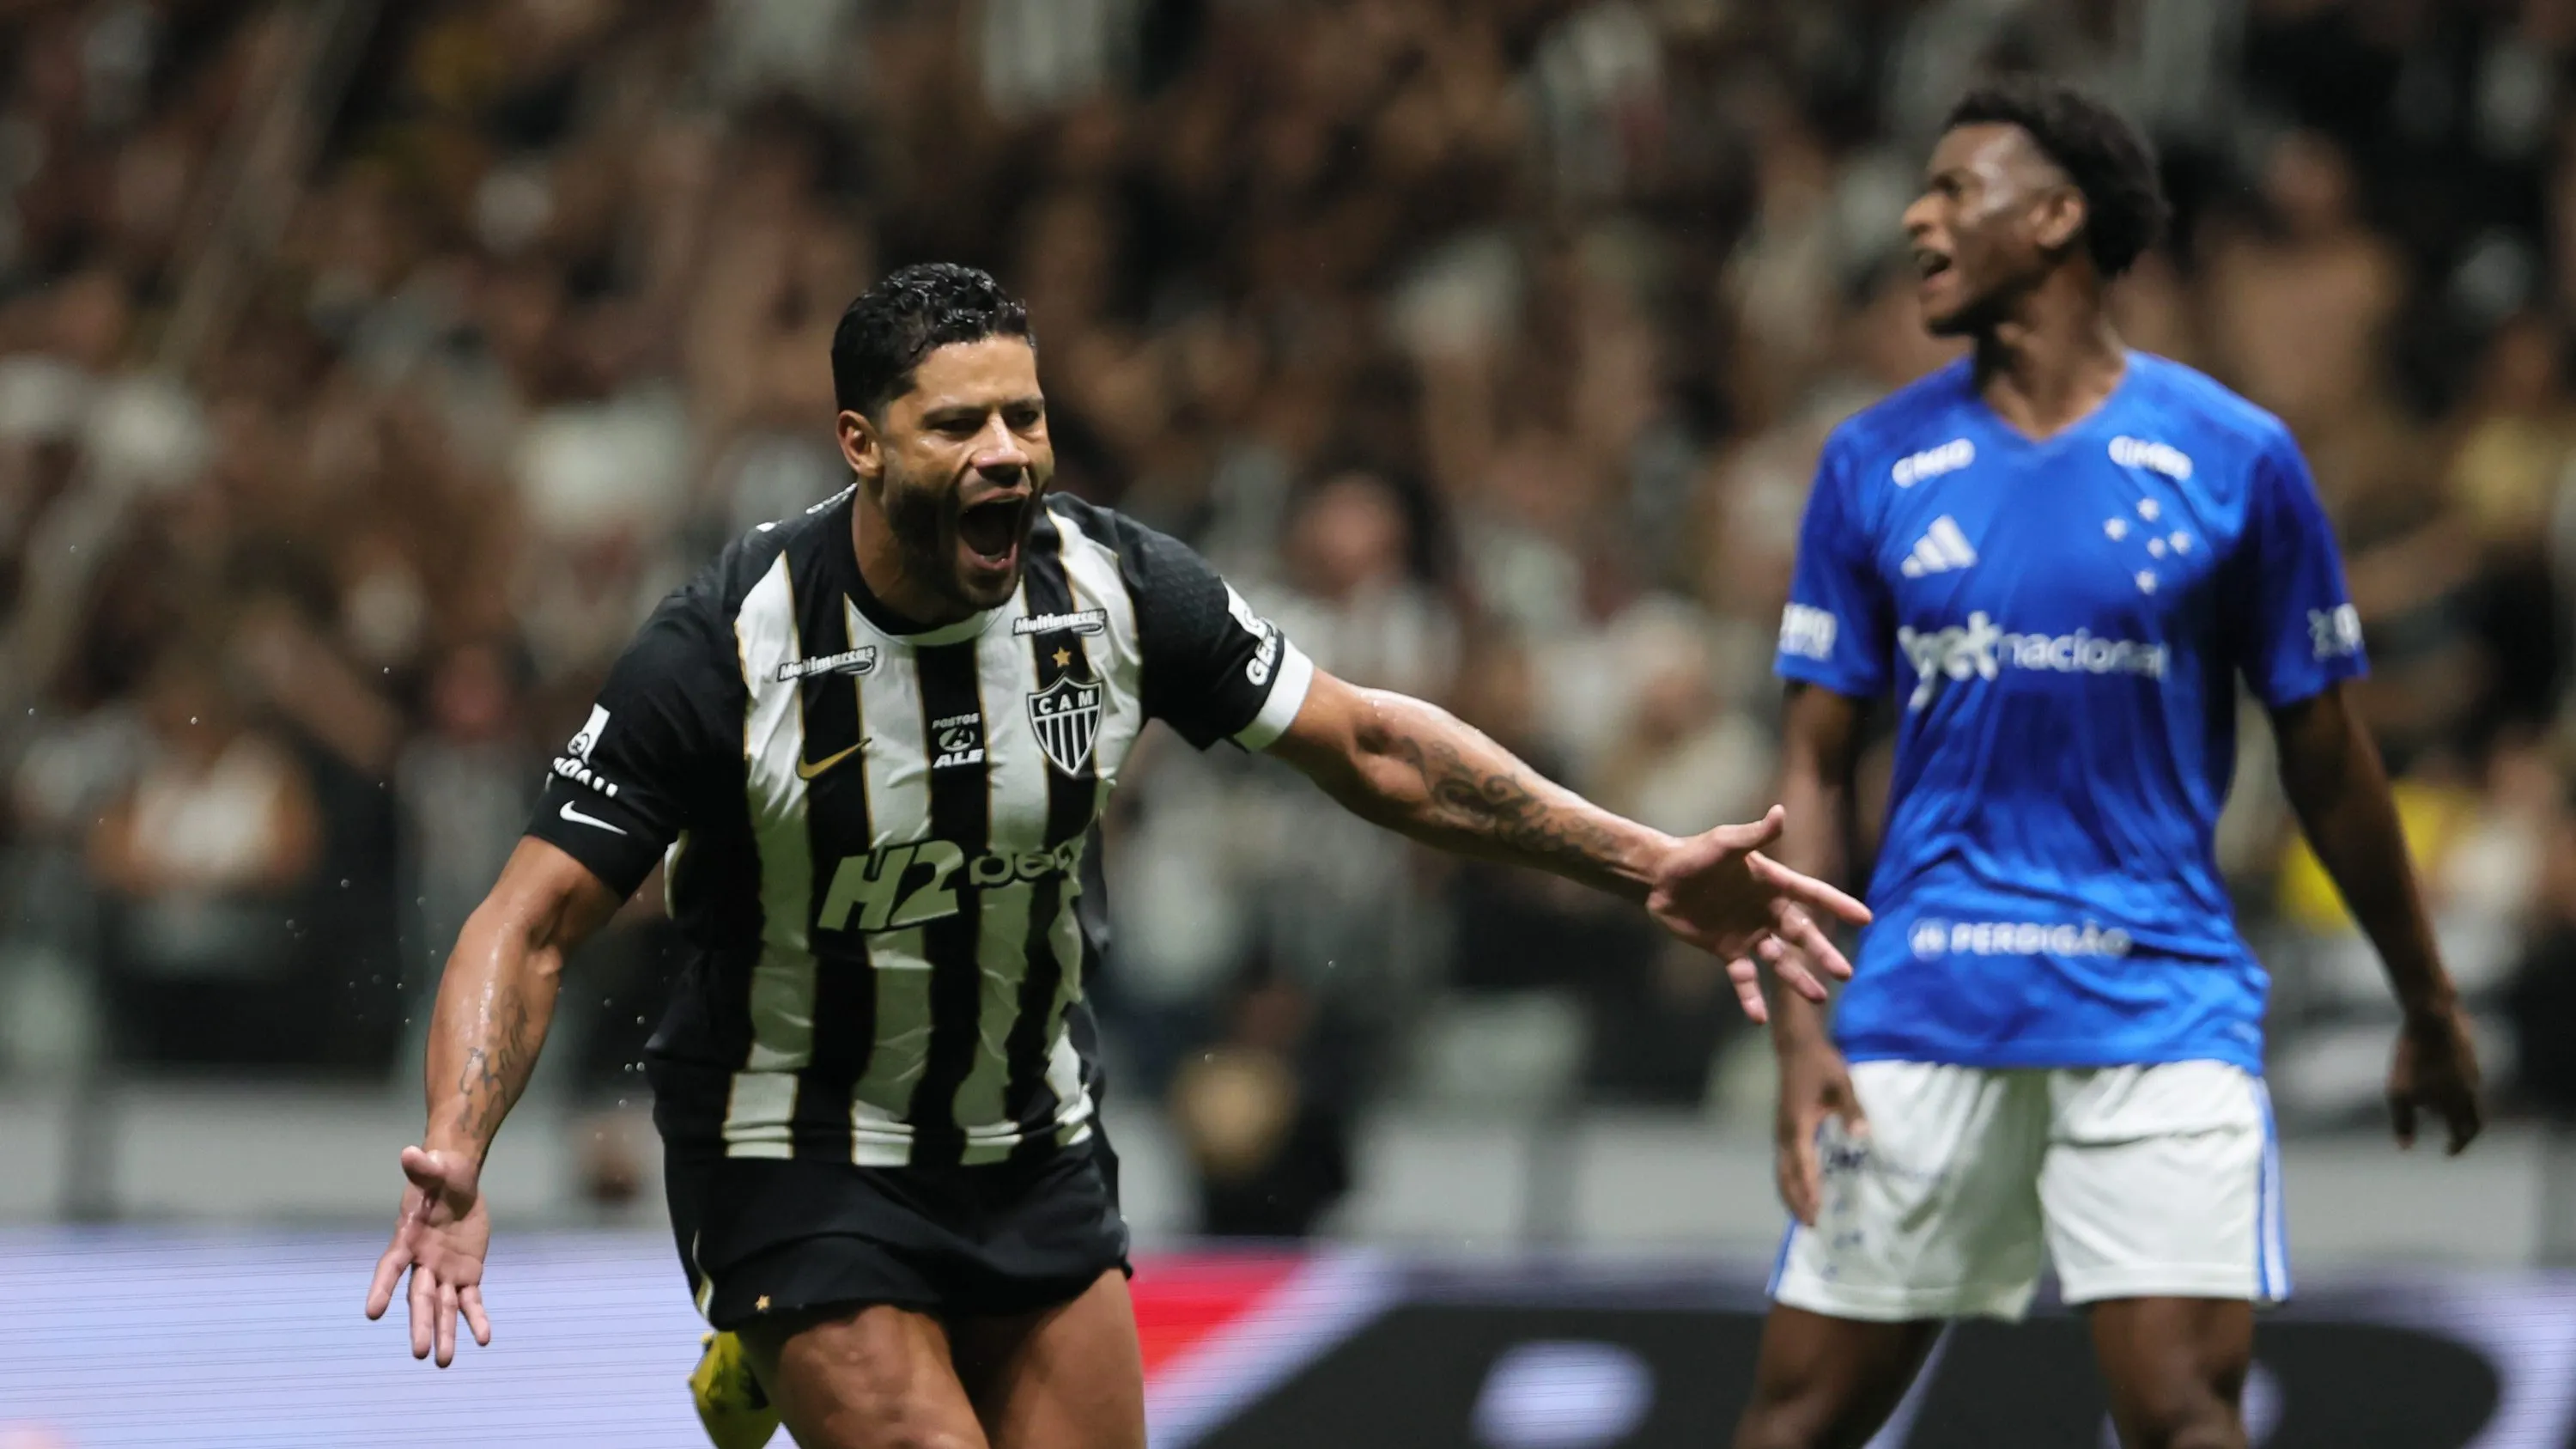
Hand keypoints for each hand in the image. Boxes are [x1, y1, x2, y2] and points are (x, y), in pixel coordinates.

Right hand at [363, 1145, 494, 1365]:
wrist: (457, 1183)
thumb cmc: (441, 1175)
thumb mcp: (436, 1169)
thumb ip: (423, 1167)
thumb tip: (411, 1151)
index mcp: (407, 1239)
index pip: (391, 1268)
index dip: (381, 1288)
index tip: (371, 1313)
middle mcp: (422, 1262)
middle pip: (418, 1298)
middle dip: (420, 1324)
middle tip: (418, 1353)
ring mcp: (444, 1271)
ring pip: (443, 1307)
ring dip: (444, 1333)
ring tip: (444, 1362)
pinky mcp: (467, 1274)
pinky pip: (471, 1300)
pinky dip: (476, 1319)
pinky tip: (483, 1338)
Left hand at [1644, 805, 1870, 1022]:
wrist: (1658, 878)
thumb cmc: (1694, 855)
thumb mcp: (1726, 843)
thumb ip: (1755, 835)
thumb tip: (1781, 812)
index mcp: (1772, 884)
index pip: (1812, 895)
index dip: (1838, 905)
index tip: (1865, 919)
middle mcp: (1766, 911)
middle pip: (1802, 935)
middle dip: (1823, 953)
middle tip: (1845, 973)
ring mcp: (1748, 933)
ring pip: (1780, 960)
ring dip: (1798, 979)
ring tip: (1818, 999)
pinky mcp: (1727, 951)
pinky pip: (1744, 978)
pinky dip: (1751, 998)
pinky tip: (1759, 1018)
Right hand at [1775, 1036, 1867, 1225]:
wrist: (1796, 1047)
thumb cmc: (1821, 1064)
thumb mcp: (1843, 1084)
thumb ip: (1852, 1110)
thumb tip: (1862, 1136)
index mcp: (1797, 1124)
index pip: (1802, 1164)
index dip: (1809, 1189)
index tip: (1816, 1211)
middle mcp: (1784, 1132)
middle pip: (1785, 1174)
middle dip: (1796, 1200)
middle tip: (1811, 1225)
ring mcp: (1781, 1131)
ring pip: (1780, 1170)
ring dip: (1790, 1194)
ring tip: (1804, 1216)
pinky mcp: (1783, 1129)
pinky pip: (1783, 1162)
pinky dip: (1789, 1181)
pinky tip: (1801, 1190)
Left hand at [2388, 1005, 2481, 1155]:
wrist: (2432, 1016)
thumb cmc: (2413, 1058)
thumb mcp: (2400, 1093)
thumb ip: (2403, 1122)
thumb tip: (2404, 1148)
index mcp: (2461, 1102)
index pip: (2466, 1133)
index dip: (2458, 1146)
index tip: (2448, 1153)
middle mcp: (2473, 1088)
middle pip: (2473, 1117)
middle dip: (2461, 1130)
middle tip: (2451, 1136)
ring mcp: (2473, 1068)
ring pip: (2470, 1095)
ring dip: (2456, 1107)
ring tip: (2435, 1109)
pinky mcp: (2468, 1050)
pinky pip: (2465, 1075)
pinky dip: (2454, 1086)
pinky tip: (2437, 1080)